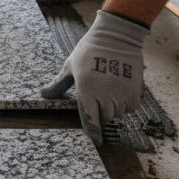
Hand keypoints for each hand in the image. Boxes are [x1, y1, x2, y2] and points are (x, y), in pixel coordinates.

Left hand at [41, 10, 148, 145]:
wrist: (116, 37)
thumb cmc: (88, 50)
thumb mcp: (70, 66)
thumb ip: (59, 83)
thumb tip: (44, 94)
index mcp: (87, 90)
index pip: (89, 118)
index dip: (92, 131)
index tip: (95, 141)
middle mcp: (105, 95)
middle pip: (104, 117)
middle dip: (100, 112)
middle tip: (97, 97)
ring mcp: (121, 93)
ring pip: (117, 112)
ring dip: (113, 107)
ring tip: (108, 89)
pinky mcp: (135, 90)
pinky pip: (130, 106)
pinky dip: (125, 103)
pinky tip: (120, 89)